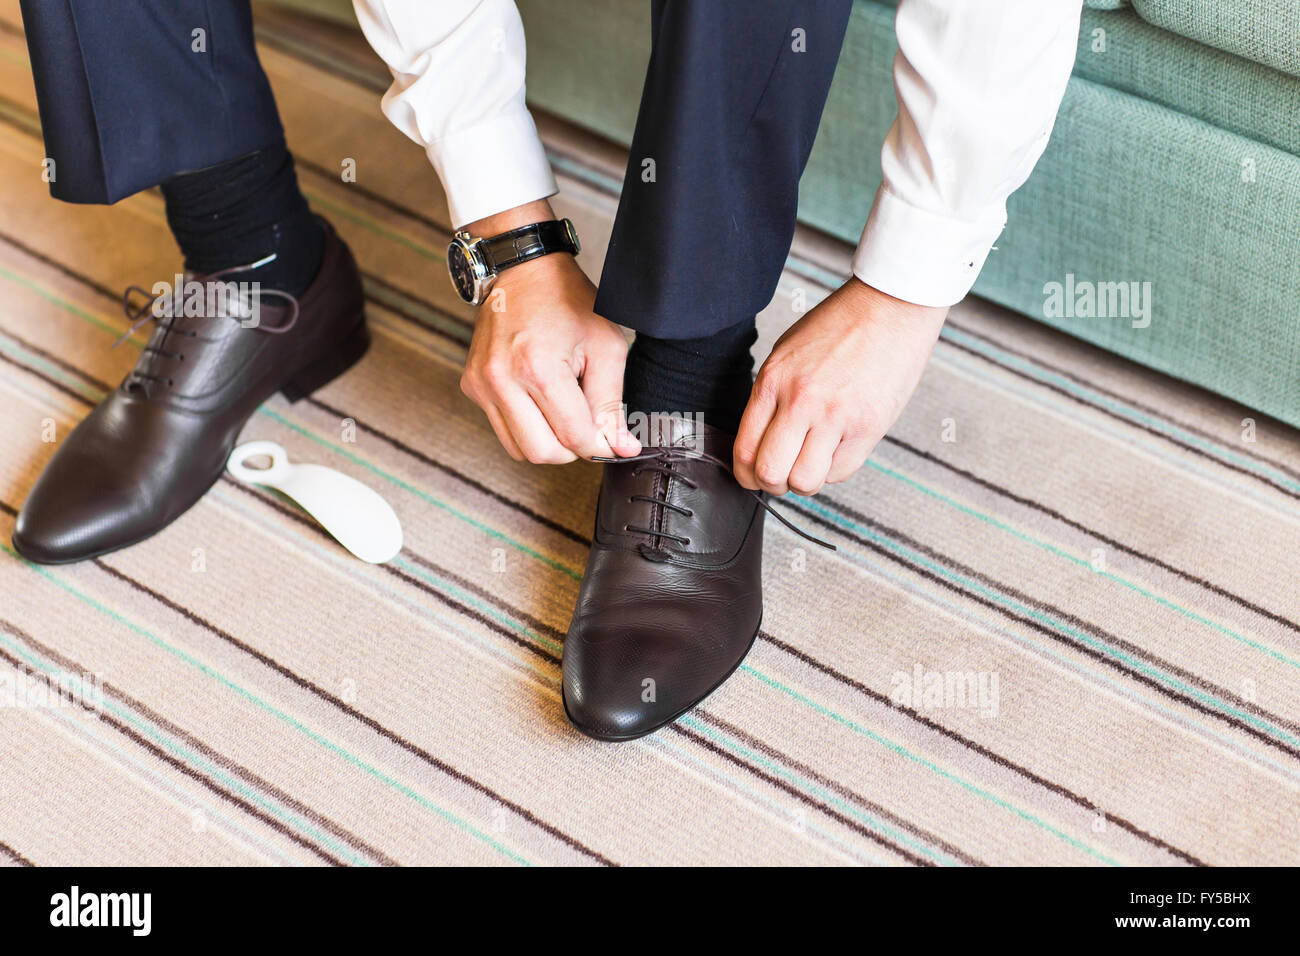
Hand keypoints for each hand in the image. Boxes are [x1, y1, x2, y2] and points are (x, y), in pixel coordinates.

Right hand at [458, 200, 640, 462]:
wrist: (523, 269)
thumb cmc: (568, 300)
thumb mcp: (606, 346)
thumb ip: (613, 402)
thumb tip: (622, 448)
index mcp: (538, 369)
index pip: (574, 437)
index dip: (600, 445)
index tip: (613, 439)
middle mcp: (502, 380)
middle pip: (543, 453)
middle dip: (572, 449)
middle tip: (589, 425)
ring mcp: (481, 384)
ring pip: (519, 449)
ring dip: (549, 442)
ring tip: (565, 410)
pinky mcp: (472, 386)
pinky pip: (503, 430)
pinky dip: (528, 428)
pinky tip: (542, 401)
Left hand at [733, 278, 947, 495]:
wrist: (890, 308)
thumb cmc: (840, 326)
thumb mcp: (787, 354)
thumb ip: (771, 398)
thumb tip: (760, 442)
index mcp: (773, 381)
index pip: (744, 450)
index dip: (745, 474)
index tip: (753, 474)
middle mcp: (800, 401)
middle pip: (769, 473)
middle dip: (772, 483)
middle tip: (782, 475)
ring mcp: (835, 417)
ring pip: (805, 481)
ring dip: (805, 481)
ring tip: (811, 462)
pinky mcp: (868, 427)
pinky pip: (841, 472)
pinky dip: (834, 468)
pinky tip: (837, 448)